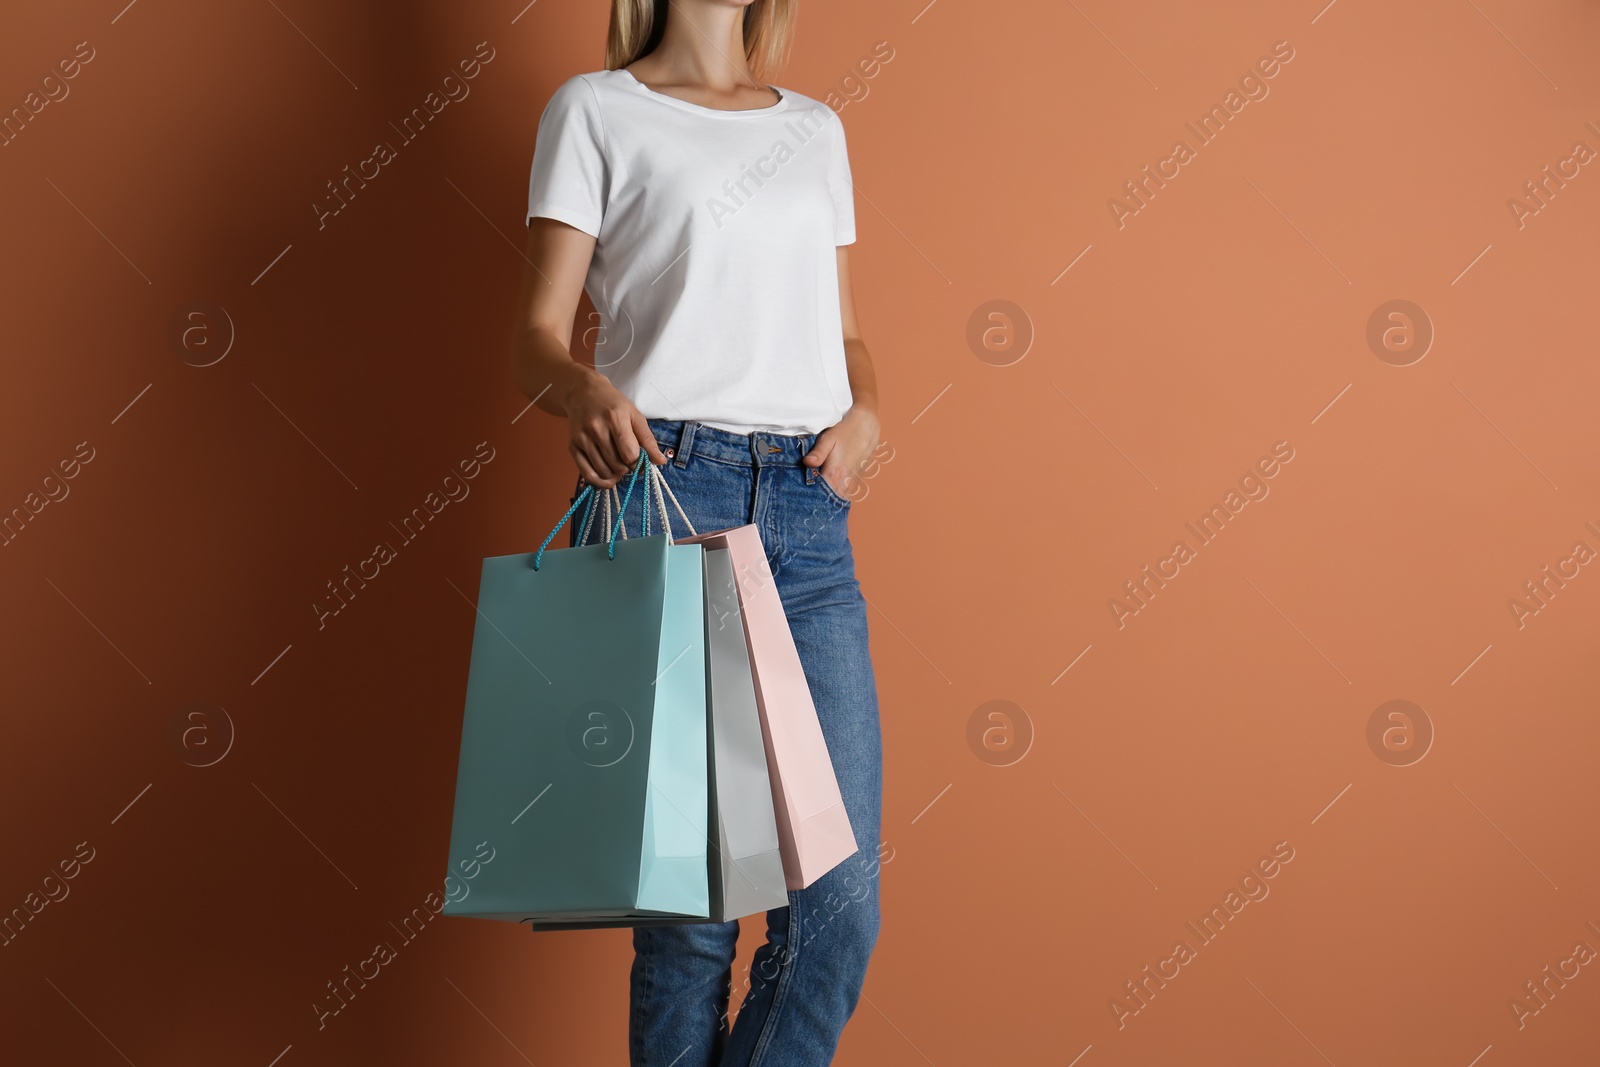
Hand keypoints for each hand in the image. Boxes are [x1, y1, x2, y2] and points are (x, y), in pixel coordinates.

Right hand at [561, 369, 666, 487]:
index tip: (639, 460)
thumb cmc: (612, 404)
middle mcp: (596, 428)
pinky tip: (607, 477)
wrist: (583, 393)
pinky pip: (586, 473)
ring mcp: (582, 438)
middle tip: (628, 462)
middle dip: (627, 469)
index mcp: (615, 418)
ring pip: (603, 471)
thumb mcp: (634, 415)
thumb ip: (648, 439)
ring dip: (615, 475)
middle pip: (617, 464)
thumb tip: (661, 461)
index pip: (630, 454)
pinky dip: (599, 481)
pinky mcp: (572, 446)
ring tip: (619, 466)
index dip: (638, 463)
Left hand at [802, 405, 880, 500]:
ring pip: (838, 498)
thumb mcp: (828, 438)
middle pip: (829, 500)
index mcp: (836, 473)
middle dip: (817, 500)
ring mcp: (853, 483)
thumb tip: (806, 463)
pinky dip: (836, 493)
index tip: (799, 496)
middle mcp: (846, 482)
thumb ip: (818, 453)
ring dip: (828, 497)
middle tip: (804, 497)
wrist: (867, 426)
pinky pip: (845, 494)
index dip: (809, 498)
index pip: (820, 495)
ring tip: (815, 494)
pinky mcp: (857, 481)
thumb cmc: (845, 431)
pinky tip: (828, 488)